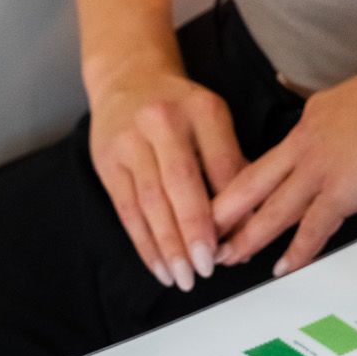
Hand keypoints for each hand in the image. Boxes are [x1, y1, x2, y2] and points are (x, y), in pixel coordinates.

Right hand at [88, 56, 245, 290]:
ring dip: (167, 245)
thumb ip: (231, 163)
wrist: (127, 78)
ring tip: (184, 277)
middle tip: (208, 267)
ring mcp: (129, 142)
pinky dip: (144, 243)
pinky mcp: (107, 163)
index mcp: (202, 110)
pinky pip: (127, 209)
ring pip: (150, 201)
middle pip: (180, 183)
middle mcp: (162, 122)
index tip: (242, 243)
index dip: (232, 208)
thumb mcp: (213, 119)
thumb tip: (249, 224)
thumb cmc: (181, 107)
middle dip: (194, 231)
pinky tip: (159, 266)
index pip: (221, 164)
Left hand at [212, 50, 356, 276]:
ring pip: (271, 210)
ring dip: (247, 238)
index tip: (237, 193)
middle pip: (255, 182)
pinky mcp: (340, 192)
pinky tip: (283, 267)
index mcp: (315, 116)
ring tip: (227, 256)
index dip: (253, 178)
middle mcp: (307, 143)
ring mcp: (320, 169)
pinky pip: (311, 229)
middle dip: (226, 209)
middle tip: (205, 229)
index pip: (276, 155)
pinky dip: (296, 253)